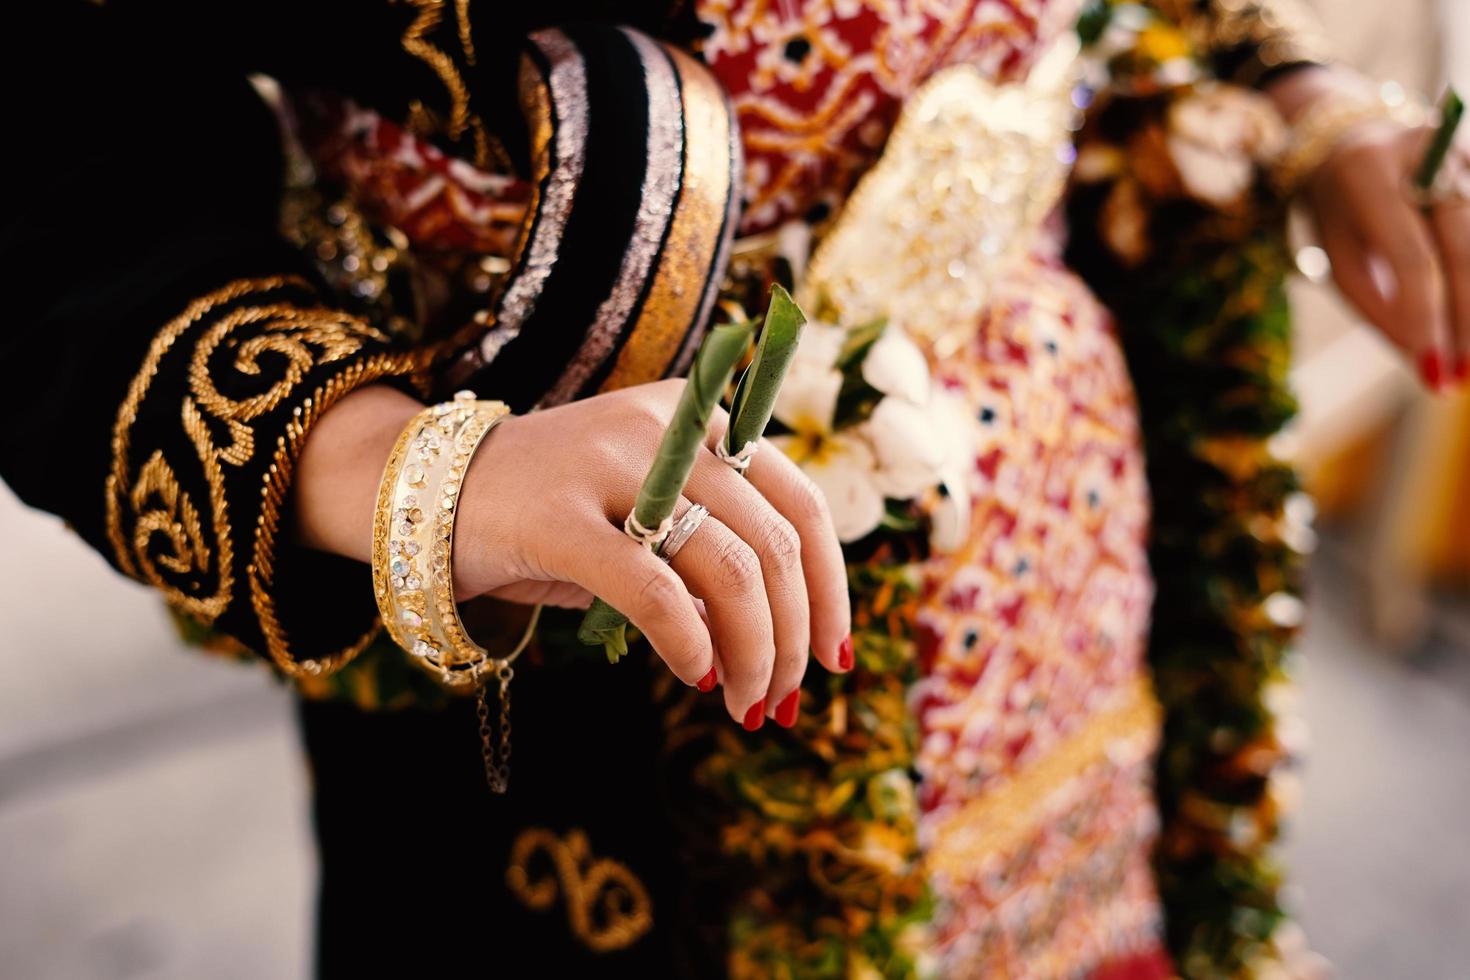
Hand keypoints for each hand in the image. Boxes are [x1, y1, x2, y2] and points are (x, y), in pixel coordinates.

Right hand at [293, 381, 852, 728]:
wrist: (429, 491)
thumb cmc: (555, 516)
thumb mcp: (648, 516)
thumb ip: (714, 557)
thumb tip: (782, 646)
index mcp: (701, 418)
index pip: (802, 506)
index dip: (831, 589)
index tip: (834, 656)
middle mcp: (668, 428)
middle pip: (773, 544)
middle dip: (793, 637)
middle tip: (781, 700)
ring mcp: (614, 465)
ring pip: (727, 569)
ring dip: (753, 653)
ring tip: (744, 705)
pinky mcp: (562, 516)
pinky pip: (654, 590)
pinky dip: (689, 644)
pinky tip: (695, 678)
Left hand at [1270, 67, 1469, 390]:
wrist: (1350, 139)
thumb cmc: (1338, 209)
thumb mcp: (1337, 255)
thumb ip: (1377, 305)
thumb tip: (1424, 361)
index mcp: (1371, 173)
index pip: (1413, 257)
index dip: (1427, 316)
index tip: (1434, 369)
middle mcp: (1428, 154)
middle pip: (1463, 248)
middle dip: (1466, 317)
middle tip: (1462, 375)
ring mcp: (1465, 154)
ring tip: (1469, 358)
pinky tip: (1469, 323)